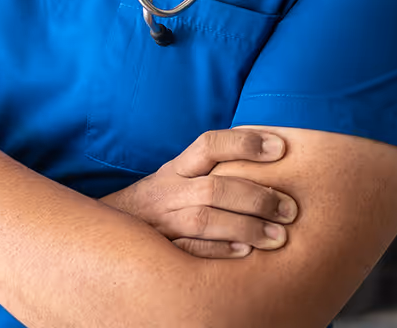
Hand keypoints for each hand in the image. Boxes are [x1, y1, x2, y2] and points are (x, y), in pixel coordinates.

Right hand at [102, 127, 298, 257]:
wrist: (107, 233)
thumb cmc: (158, 204)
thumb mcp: (177, 179)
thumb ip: (212, 170)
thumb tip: (271, 157)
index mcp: (176, 169)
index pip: (208, 145)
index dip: (244, 143)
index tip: (280, 148)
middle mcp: (168, 190)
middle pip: (213, 187)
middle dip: (255, 197)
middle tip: (289, 209)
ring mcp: (162, 220)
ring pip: (203, 218)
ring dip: (245, 226)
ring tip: (279, 237)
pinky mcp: (160, 248)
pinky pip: (189, 250)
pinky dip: (217, 251)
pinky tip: (245, 253)